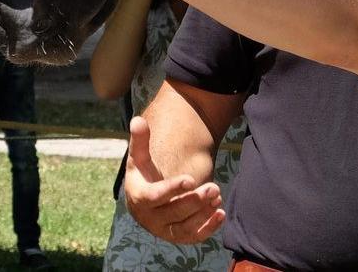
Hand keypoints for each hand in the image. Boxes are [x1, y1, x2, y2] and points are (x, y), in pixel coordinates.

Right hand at [122, 116, 224, 243]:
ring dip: (203, 214)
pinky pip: (192, 237)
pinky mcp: (176, 237)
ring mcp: (163, 230)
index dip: (172, 189)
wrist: (144, 200)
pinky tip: (220, 213)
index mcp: (139, 198)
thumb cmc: (144, 175)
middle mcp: (149, 219)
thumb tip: (137, 120)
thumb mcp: (139, 157)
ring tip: (217, 195)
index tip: (191, 179)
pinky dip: (208, 228)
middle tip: (214, 187)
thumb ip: (140, 140)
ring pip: (184, 227)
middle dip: (195, 201)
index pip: (155, 197)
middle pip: (174, 213)